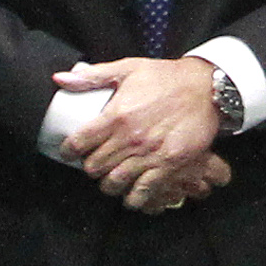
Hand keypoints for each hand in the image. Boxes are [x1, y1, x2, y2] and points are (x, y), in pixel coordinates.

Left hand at [53, 57, 230, 199]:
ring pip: (114, 183)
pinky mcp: (169, 165)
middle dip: (89, 168)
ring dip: (108, 184)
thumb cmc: (165, 77)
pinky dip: (133, 197)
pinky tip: (131, 193)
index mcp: (117, 115)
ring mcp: (150, 154)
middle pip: (94, 167)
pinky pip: (143, 191)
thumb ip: (92, 76)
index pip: (79, 142)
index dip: (68, 150)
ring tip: (110, 178)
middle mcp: (130, 138)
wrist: (205, 88)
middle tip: (93, 163)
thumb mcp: (127, 68)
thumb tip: (60, 79)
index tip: (70, 152)